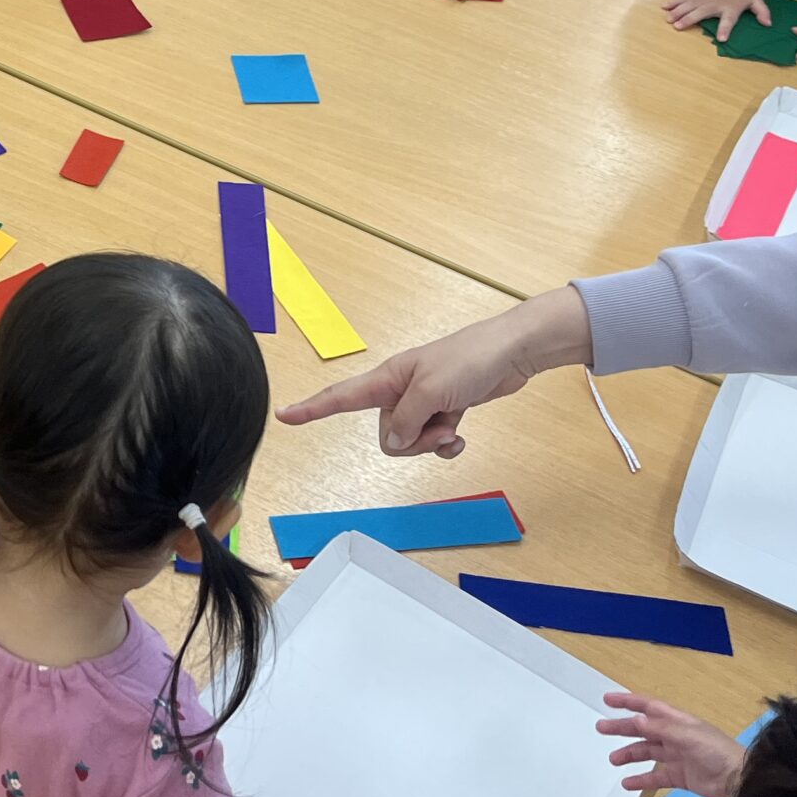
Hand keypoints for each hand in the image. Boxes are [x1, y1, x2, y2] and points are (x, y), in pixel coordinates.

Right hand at [278, 286, 593, 456]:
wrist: (511, 353)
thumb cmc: (468, 359)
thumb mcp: (431, 392)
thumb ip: (405, 420)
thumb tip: (391, 442)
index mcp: (388, 378)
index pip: (341, 396)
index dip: (312, 408)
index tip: (285, 416)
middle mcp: (400, 391)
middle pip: (385, 432)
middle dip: (410, 440)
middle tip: (437, 426)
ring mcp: (422, 402)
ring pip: (409, 440)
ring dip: (431, 442)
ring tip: (452, 426)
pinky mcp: (444, 410)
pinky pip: (432, 439)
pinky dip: (445, 443)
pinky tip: (460, 436)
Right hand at [600, 691, 746, 796]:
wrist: (739, 780)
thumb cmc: (715, 751)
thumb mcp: (688, 736)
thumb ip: (661, 729)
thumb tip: (635, 720)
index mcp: (678, 722)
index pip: (648, 707)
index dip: (628, 702)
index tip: (608, 699)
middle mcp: (675, 737)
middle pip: (643, 729)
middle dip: (622, 728)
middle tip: (601, 728)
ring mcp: (677, 757)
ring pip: (647, 752)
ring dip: (630, 754)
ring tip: (613, 759)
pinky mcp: (680, 777)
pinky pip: (656, 777)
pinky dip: (642, 780)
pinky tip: (627, 783)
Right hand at [663, 0, 767, 42]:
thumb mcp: (755, 0)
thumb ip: (762, 12)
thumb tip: (768, 24)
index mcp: (730, 8)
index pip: (728, 20)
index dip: (725, 29)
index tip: (722, 38)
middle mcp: (714, 4)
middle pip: (700, 12)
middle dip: (689, 19)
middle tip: (678, 26)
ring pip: (688, 5)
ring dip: (678, 12)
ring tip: (669, 19)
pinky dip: (673, 2)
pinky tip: (664, 7)